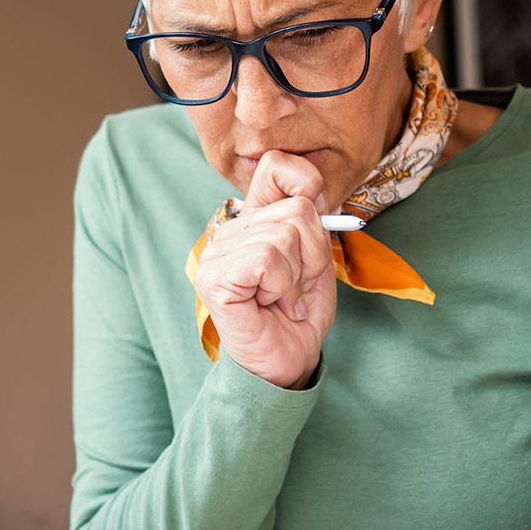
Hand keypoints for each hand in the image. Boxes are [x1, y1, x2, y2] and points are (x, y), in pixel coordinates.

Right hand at [193, 151, 337, 388]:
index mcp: (255, 220)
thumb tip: (316, 192)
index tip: (314, 231)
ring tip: (282, 297)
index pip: (277, 167)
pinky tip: (268, 303)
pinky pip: (267, 257)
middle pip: (297, 208)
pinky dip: (281, 284)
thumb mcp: (317, 258)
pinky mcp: (214, 276)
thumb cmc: (299, 313)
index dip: (307, 185)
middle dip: (314, 253)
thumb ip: (313, 219)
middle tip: (297, 284)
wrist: (288, 362)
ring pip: (284, 234)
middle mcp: (231, 230)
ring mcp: (217, 252)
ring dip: (297, 275)